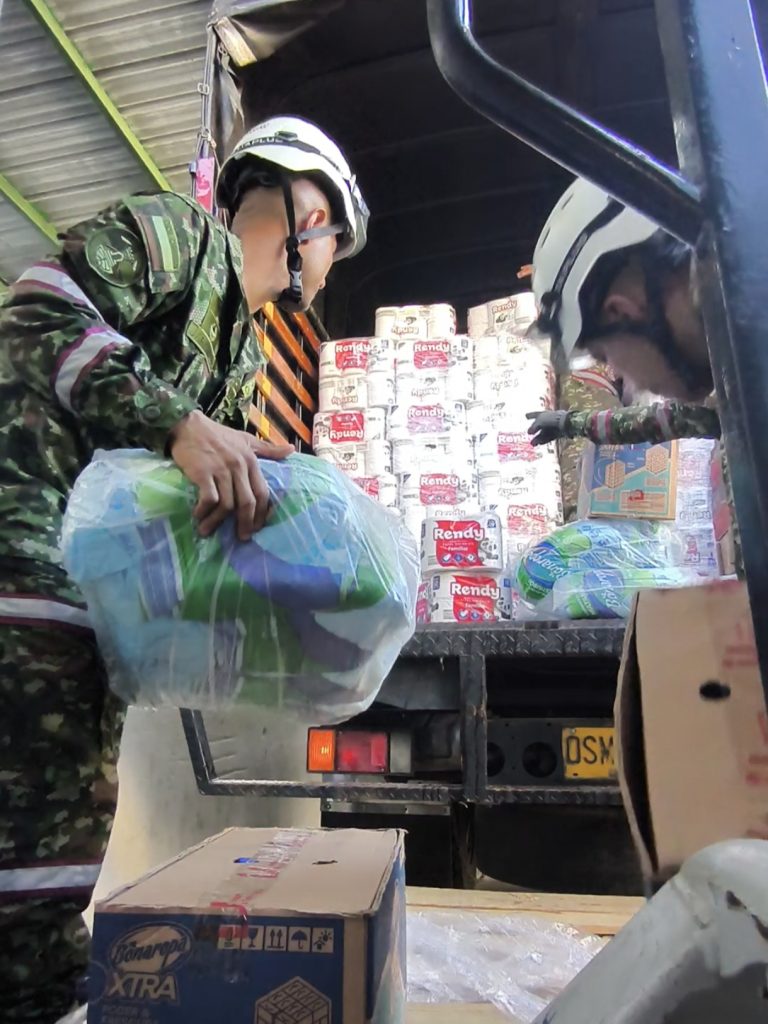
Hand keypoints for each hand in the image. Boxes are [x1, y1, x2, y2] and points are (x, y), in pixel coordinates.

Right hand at [168, 410, 293, 539]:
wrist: (187, 425)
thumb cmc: (217, 435)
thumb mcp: (245, 440)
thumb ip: (267, 449)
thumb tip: (290, 450)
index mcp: (251, 460)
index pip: (262, 492)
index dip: (261, 513)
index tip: (257, 527)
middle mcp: (239, 466)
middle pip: (247, 503)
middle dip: (245, 524)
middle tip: (241, 537)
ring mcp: (221, 470)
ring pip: (227, 504)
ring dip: (217, 522)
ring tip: (207, 531)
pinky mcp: (203, 472)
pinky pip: (209, 499)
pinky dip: (204, 511)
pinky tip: (198, 516)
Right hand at [526, 409, 567, 445]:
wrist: (566, 423)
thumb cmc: (552, 419)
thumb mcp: (540, 421)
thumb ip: (533, 426)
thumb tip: (529, 432)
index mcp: (545, 414)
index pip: (536, 414)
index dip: (530, 415)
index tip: (526, 416)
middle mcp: (549, 419)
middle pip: (540, 426)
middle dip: (534, 431)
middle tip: (529, 435)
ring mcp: (554, 426)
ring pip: (544, 433)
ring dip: (538, 438)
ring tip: (533, 444)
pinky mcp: (558, 433)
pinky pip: (549, 437)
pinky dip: (544, 440)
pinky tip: (539, 443)